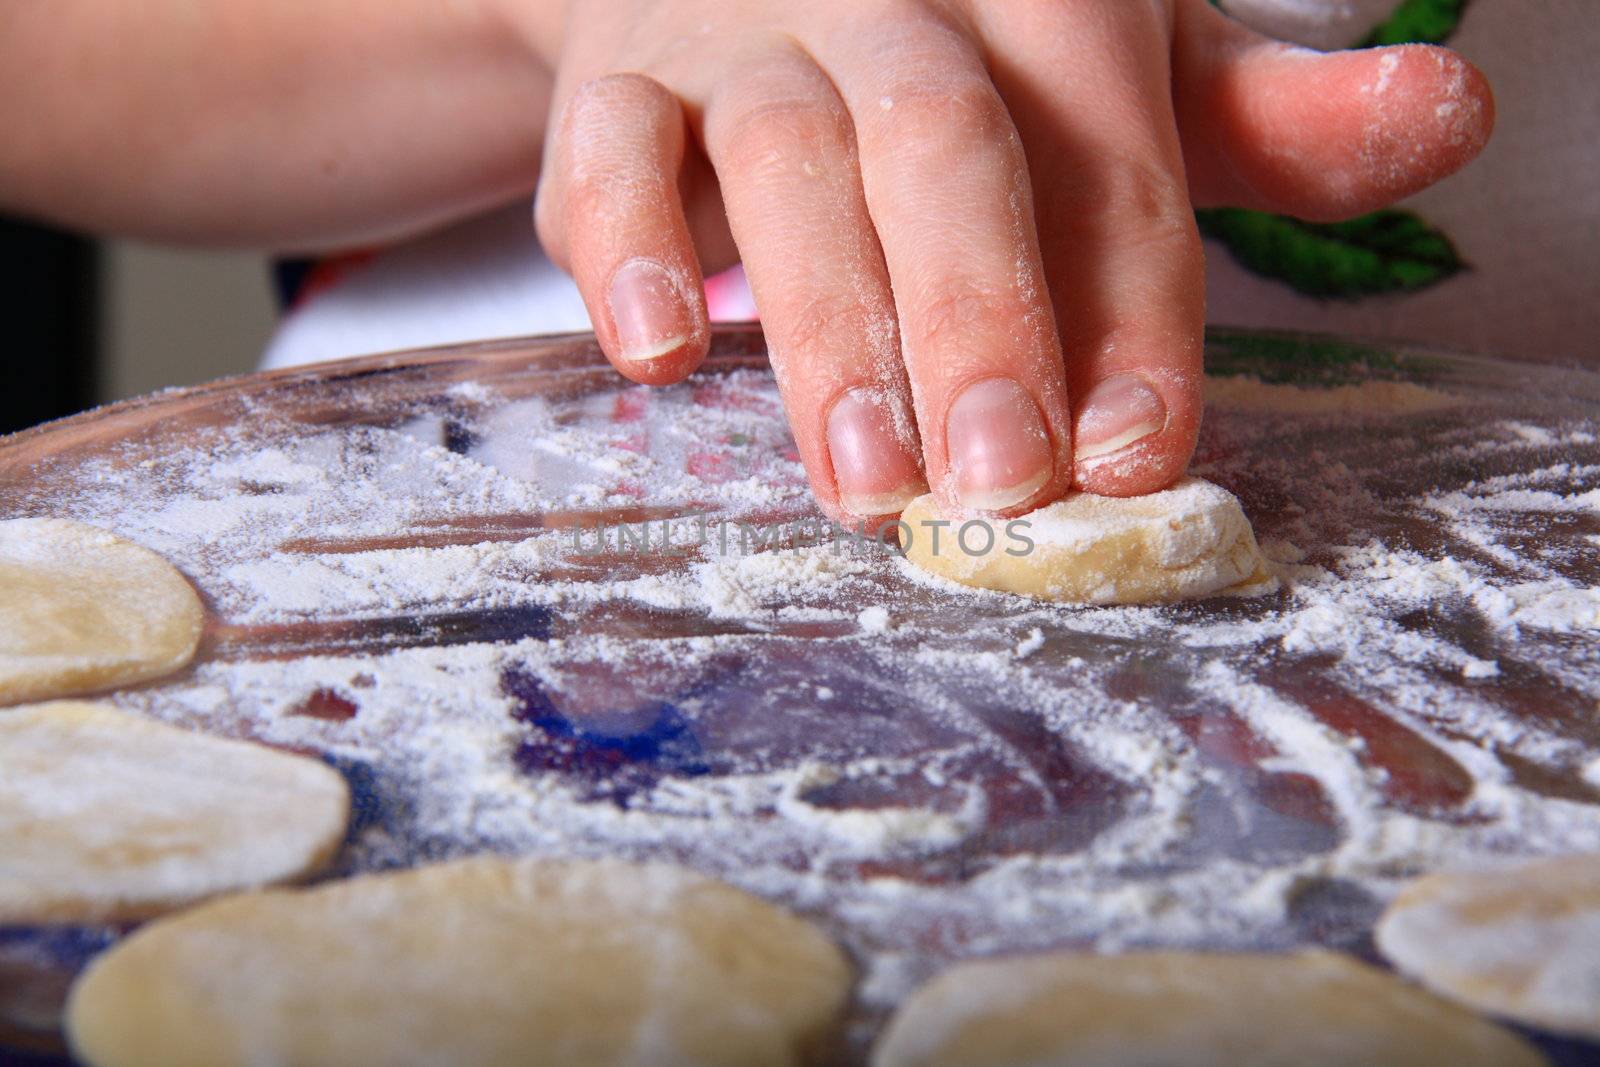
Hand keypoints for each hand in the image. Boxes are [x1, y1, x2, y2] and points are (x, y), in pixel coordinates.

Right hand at [529, 0, 1491, 522]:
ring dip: (827, 328)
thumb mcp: (1120, 79)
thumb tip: (1449, 114)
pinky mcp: (623, 72)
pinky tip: (659, 350)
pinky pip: (610, 150)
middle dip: (982, 324)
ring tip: (864, 479)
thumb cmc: (962, 64)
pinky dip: (627, 248)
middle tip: (997, 486)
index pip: (1114, 156)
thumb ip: (1261, 122)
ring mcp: (749, 24)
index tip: (1138, 461)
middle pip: (950, 148)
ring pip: (787, 159)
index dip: (1134, 314)